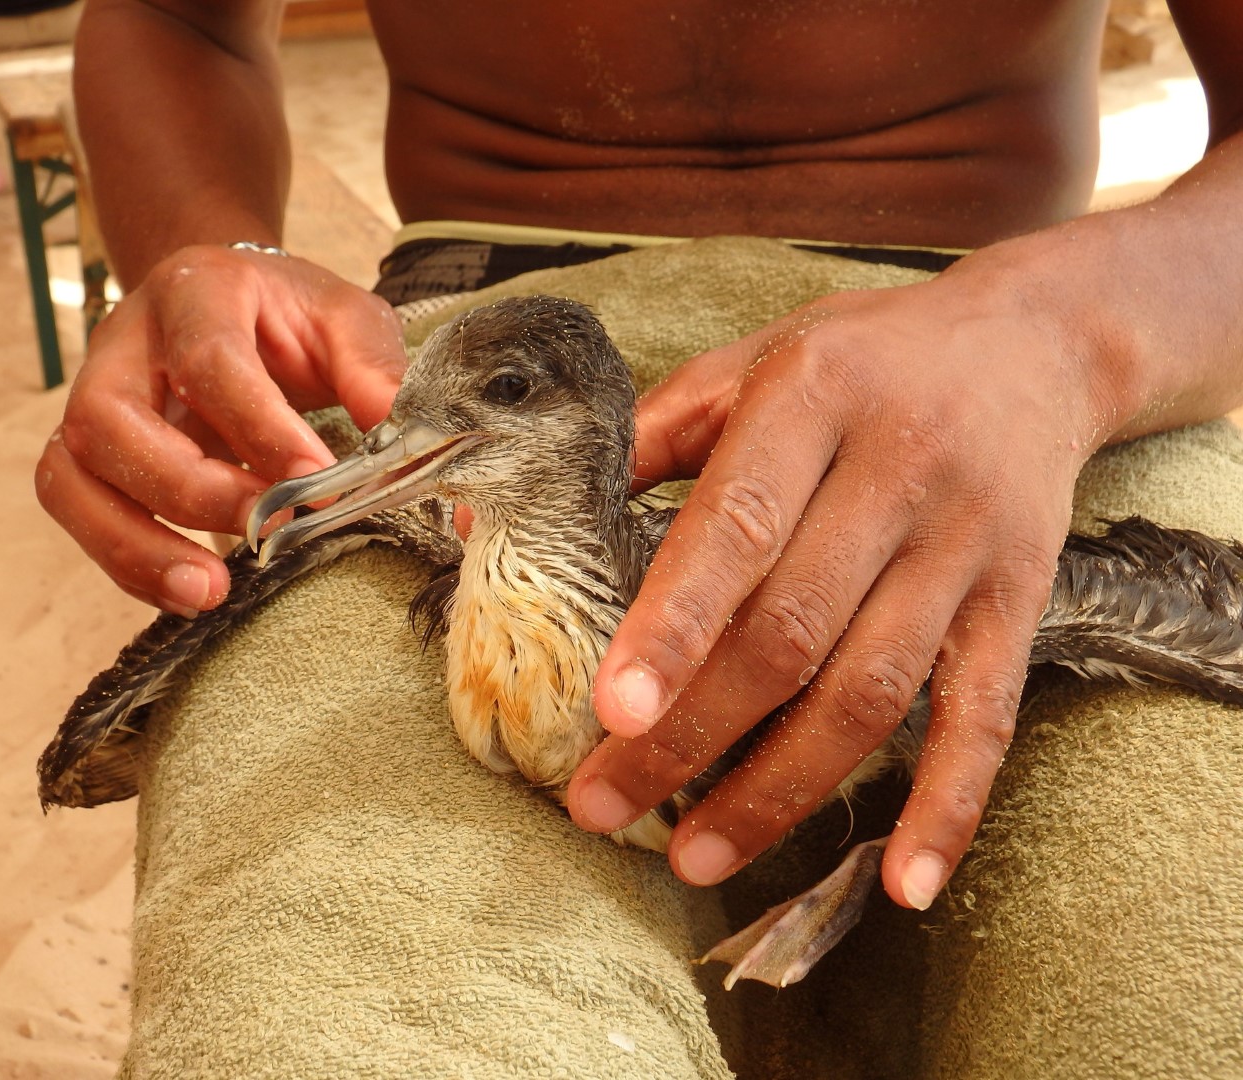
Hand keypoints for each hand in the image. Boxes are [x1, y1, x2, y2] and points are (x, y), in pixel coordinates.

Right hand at [36, 244, 404, 613]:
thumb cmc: (289, 316)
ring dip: (133, 543)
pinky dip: (126, 561)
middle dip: (184, 490)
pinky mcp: (88, 454)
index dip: (257, 426)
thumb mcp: (345, 319)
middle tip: (262, 532)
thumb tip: (409, 442)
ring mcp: (94, 399)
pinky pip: (79, 510)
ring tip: (209, 590)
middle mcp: (125, 344)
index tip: (316, 481)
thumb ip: (375, 370)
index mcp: (195, 292)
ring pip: (70, 475)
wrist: (233, 303)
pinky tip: (190, 591)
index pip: (208, 359)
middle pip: (108, 420)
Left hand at [568, 261, 1116, 909]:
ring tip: (694, 857)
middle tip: (605, 807)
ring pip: (872, 691)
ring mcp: (964, 546)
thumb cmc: (860, 359)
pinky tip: (901, 886)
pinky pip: (985, 717)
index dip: (674, 624)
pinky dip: (947, 807)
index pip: (737, 524)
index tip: (611, 711)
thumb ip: (645, 438)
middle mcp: (898, 472)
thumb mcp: (751, 362)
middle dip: (693, 734)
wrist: (1030, 345)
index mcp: (813, 397)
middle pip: (792, 630)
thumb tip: (501, 514)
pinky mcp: (1020, 602)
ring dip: (781, 788)